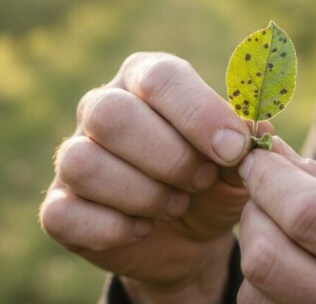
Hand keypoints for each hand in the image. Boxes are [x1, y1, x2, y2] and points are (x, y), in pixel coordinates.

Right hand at [40, 52, 256, 302]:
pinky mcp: (58, 206)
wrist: (189, 238)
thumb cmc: (213, 182)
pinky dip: (113, 229)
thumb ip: (246, 138)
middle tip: (201, 180)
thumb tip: (256, 127)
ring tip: (175, 206)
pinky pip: (63, 213)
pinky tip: (143, 229)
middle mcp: (100, 107)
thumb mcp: (239, 162)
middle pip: (112, 115)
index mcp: (145, 78)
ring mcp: (72, 156)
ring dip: (142, 194)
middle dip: (168, 157)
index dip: (198, 113)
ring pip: (83, 163)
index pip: (160, 77)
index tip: (233, 149)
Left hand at [236, 138, 315, 302]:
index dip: (268, 178)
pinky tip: (298, 272)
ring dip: (259, 250)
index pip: (307, 214)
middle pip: (267, 257)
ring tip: (295, 239)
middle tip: (268, 195)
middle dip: (254, 212)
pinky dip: (265, 285)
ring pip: (255, 290)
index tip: (257, 157)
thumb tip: (271, 153)